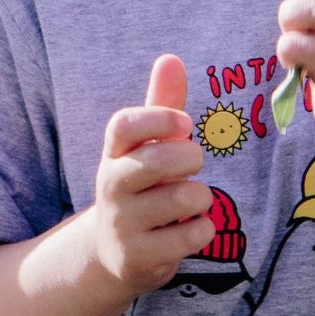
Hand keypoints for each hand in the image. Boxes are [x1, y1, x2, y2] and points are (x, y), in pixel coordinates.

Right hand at [91, 55, 214, 293]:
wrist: (114, 253)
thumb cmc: (142, 187)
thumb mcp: (147, 148)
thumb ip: (162, 106)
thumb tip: (170, 59)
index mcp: (113, 153)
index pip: (124, 126)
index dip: (158, 118)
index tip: (185, 123)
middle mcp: (111, 185)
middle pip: (156, 161)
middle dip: (191, 158)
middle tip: (194, 164)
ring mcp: (122, 223)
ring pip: (181, 199)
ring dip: (202, 197)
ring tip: (193, 202)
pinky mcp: (138, 256)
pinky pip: (189, 236)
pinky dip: (203, 231)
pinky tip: (193, 230)